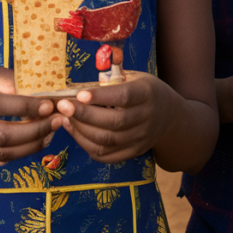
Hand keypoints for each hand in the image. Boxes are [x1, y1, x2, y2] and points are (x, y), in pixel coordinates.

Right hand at [0, 68, 55, 166]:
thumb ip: (11, 81)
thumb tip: (44, 90)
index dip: (25, 106)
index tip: (49, 104)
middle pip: (1, 135)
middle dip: (34, 130)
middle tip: (57, 120)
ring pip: (2, 153)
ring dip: (32, 145)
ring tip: (52, 131)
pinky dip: (19, 155)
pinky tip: (35, 142)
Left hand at [53, 72, 173, 163]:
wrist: (170, 115)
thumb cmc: (144, 90)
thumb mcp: (135, 77)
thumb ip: (112, 77)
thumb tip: (82, 83)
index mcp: (147, 94)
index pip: (124, 97)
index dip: (101, 96)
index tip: (79, 94)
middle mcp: (146, 118)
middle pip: (113, 122)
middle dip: (84, 115)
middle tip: (62, 106)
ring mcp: (141, 138)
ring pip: (107, 141)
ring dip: (81, 131)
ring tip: (64, 118)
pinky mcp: (134, 152)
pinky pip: (107, 155)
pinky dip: (87, 146)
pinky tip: (75, 131)